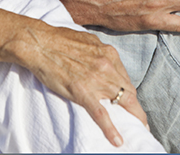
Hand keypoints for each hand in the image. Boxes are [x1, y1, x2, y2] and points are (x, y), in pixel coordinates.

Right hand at [14, 19, 147, 147]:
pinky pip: (100, 114)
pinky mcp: (82, 91)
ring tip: (138, 129)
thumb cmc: (59, 39)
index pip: (125, 78)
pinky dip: (110, 129)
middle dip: (136, 108)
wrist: (39, 43)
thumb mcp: (87, 41)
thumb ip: (99, 53)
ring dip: (132, 118)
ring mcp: (96, 79)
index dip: (130, 93)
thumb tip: (104, 62)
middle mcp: (107, 65)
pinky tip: (117, 140)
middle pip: (129, 91)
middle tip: (140, 121)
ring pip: (122, 102)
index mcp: (108, 53)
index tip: (131, 102)